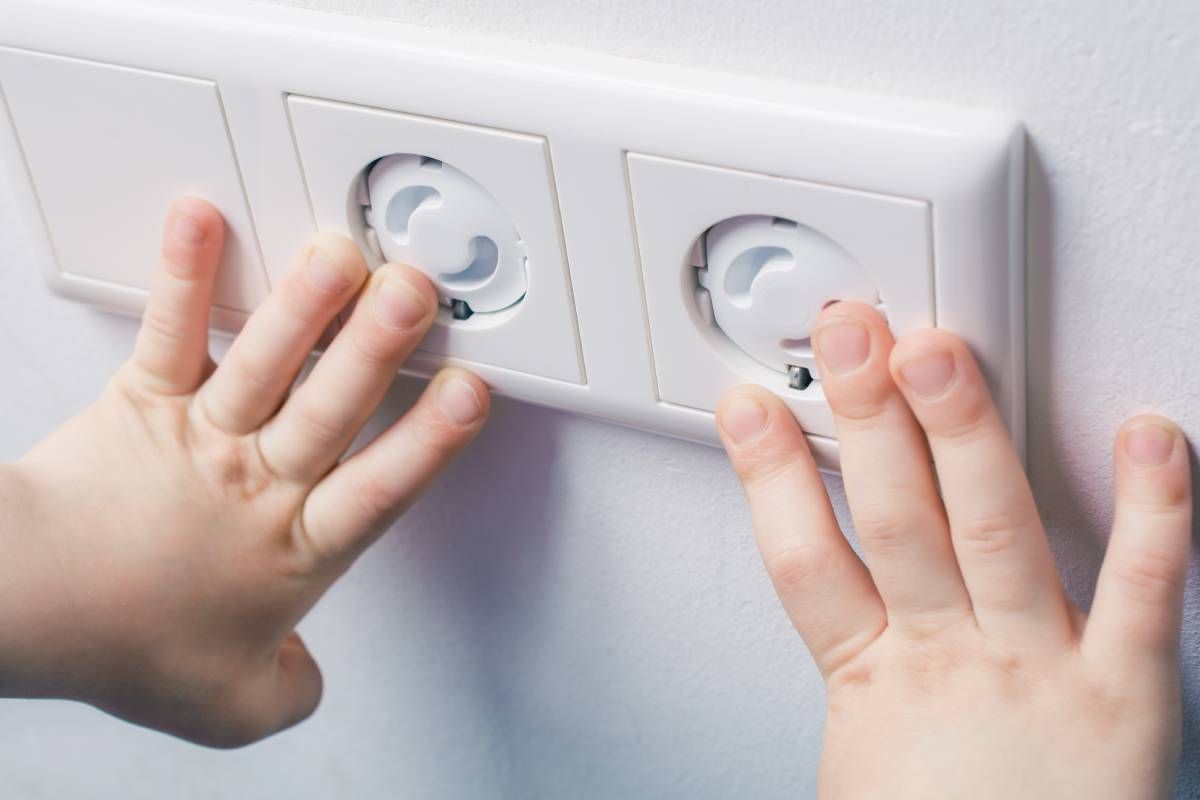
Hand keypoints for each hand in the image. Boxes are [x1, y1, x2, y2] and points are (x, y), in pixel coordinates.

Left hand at [2, 198, 488, 746]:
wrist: (29, 608)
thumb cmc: (127, 641)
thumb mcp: (229, 706)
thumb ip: (288, 694)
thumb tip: (305, 682)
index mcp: (296, 546)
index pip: (381, 488)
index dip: (429, 441)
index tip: (469, 393)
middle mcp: (260, 481)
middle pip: (331, 408)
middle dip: (378, 347)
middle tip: (415, 292)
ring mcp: (205, 433)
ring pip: (266, 363)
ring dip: (304, 305)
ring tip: (340, 253)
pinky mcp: (146, 399)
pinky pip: (170, 331)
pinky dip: (185, 274)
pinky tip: (202, 221)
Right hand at [717, 303, 1190, 798]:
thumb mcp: (861, 760)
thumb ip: (847, 668)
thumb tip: (816, 587)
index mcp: (874, 686)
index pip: (804, 563)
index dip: (769, 479)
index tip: (749, 407)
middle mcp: (952, 663)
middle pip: (895, 520)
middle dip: (866, 420)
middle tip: (847, 337)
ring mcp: (1038, 668)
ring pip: (993, 530)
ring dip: (962, 435)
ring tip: (933, 353)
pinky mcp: (1127, 692)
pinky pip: (1146, 590)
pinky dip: (1154, 512)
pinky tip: (1149, 436)